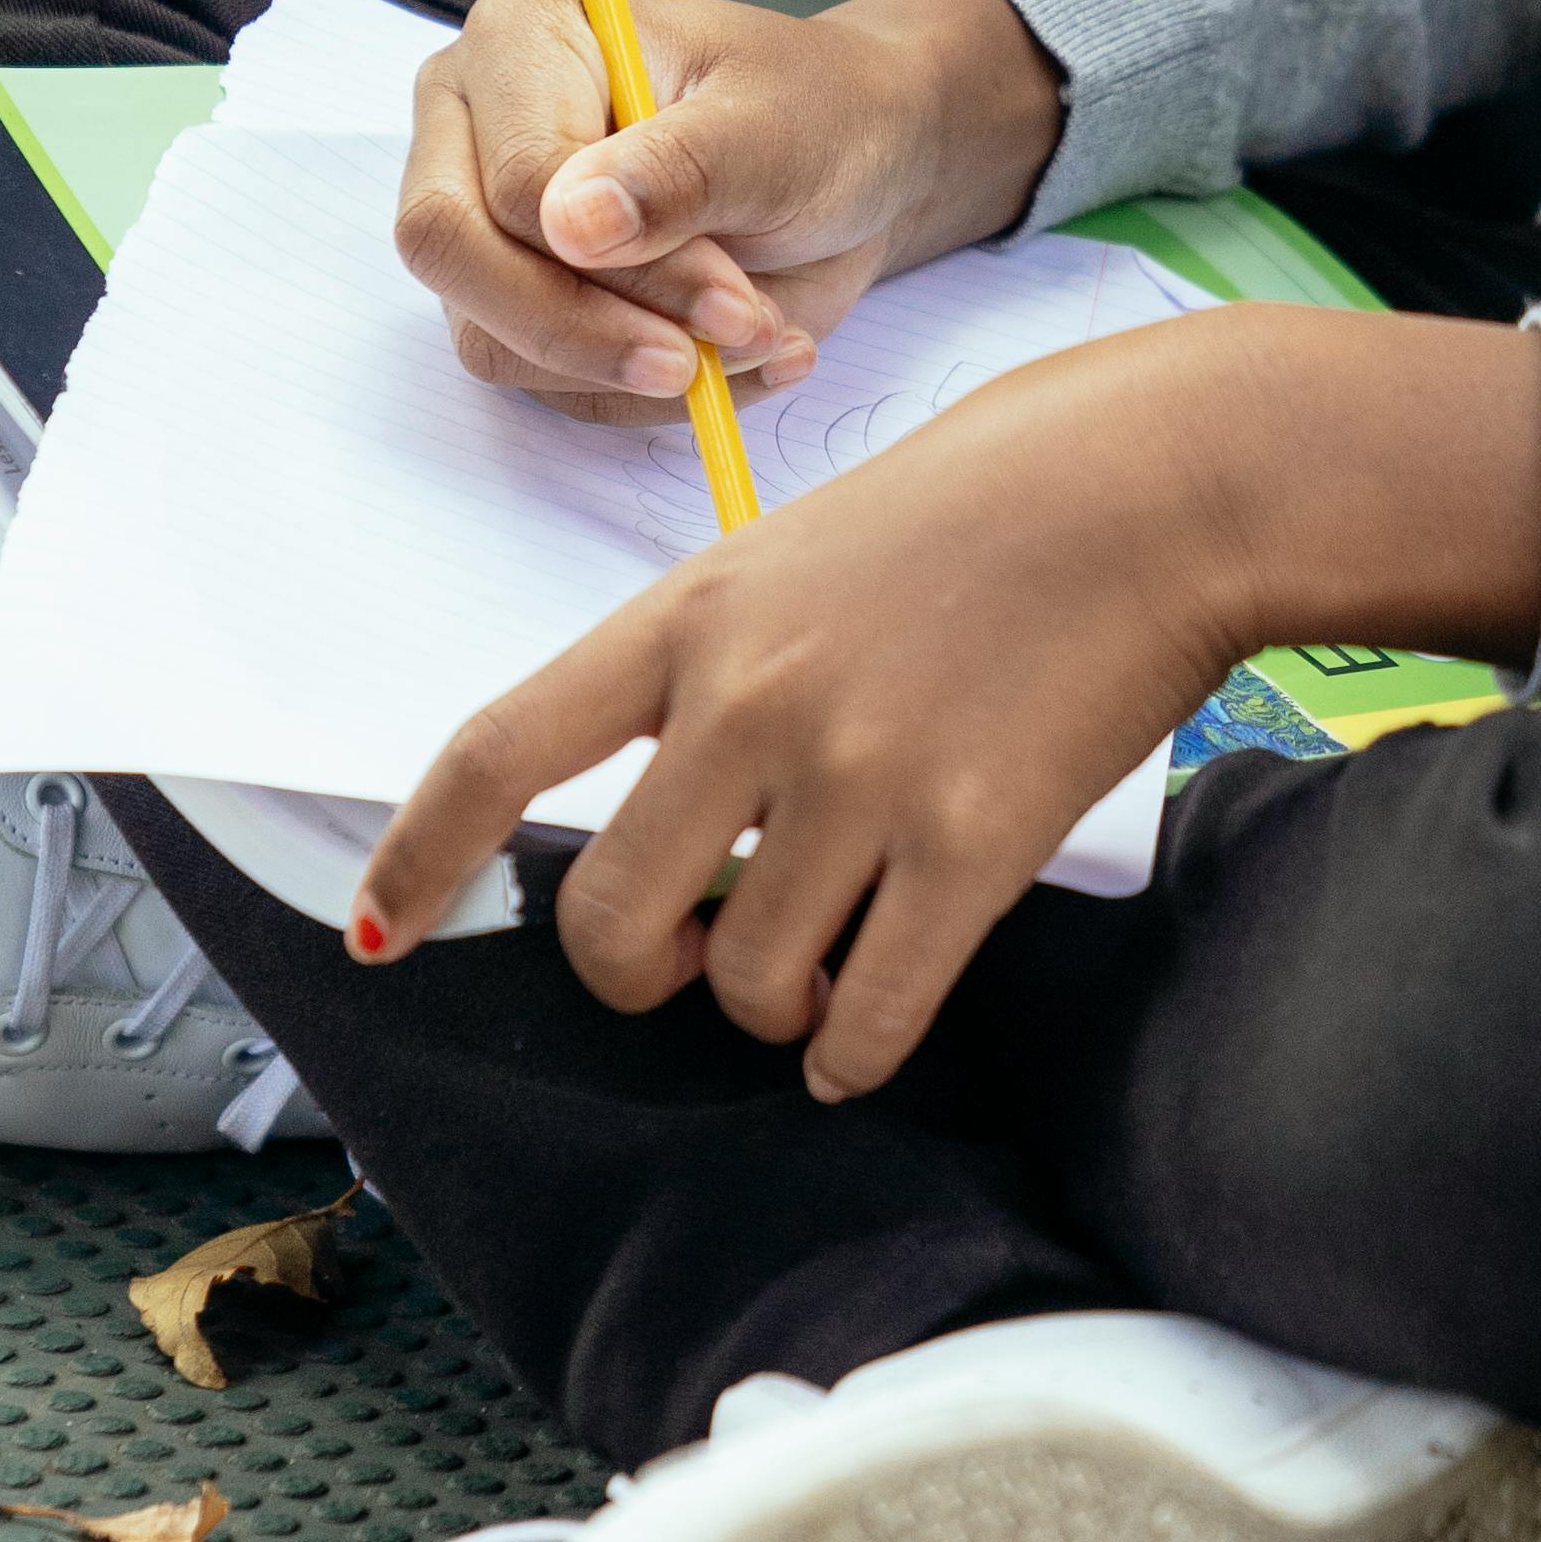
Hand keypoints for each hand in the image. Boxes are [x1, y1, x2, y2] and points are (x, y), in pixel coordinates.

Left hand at [354, 308, 1540, 1094]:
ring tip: (818, 979)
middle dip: (636, 976)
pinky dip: (853, 1055)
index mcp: (689, 616)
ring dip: (770, 1014)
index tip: (384, 931)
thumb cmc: (984, 513)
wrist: (1156, 486)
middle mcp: (750, 701)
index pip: (499, 750)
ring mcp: (860, 776)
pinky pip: (870, 1017)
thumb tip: (668, 827)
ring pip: (745, 984)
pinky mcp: (973, 844)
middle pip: (607, 921)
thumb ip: (712, 670)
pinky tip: (862, 1037)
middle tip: (689, 966)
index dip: (421, 857)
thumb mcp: (797, 555)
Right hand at [392, 0, 1059, 426]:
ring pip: (493, 338)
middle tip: (709, 358)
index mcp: (522, 38)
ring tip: (760, 336)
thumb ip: (677, 170)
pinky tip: (737, 360)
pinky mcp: (515, 306)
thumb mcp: (773, 130)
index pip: (514, 177)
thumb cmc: (814, 114)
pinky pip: (547, 385)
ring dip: (634, 373)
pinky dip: (650, 397)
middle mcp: (472, 125)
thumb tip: (572, 225)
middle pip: (454, 253)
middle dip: (590, 330)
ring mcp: (484, 223)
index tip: (733, 299)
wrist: (851, 165)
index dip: (618, 260)